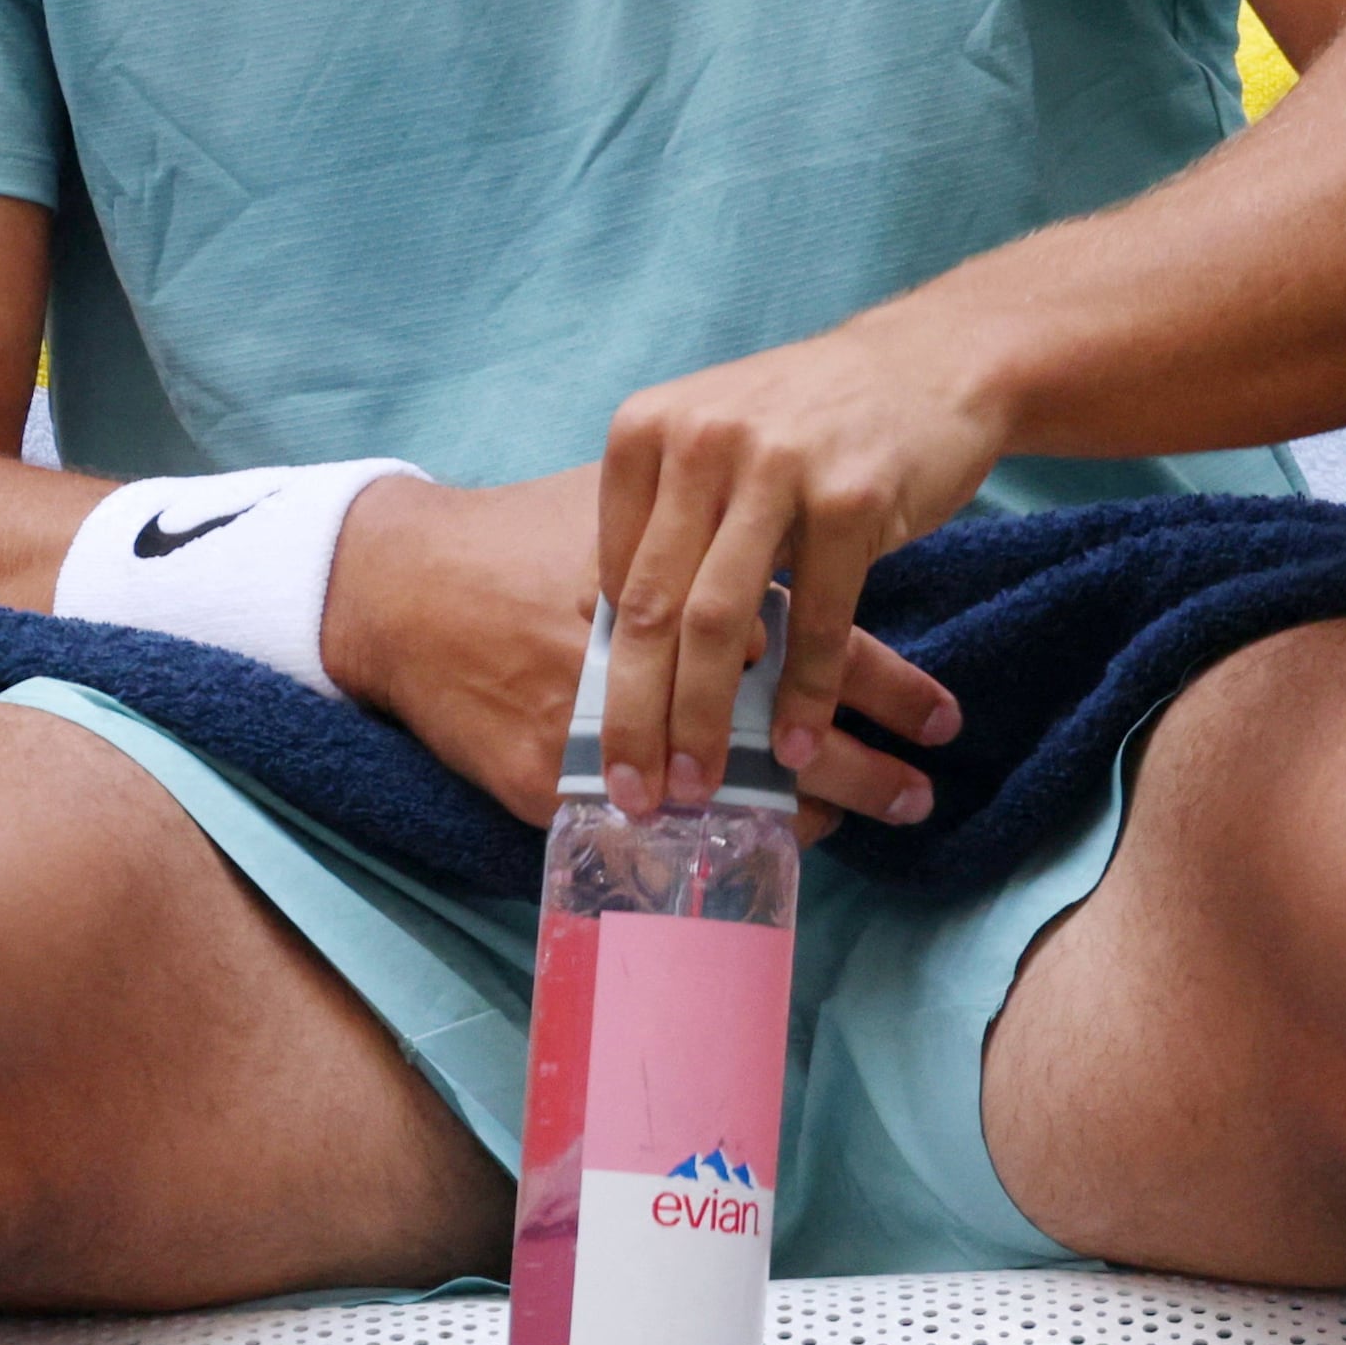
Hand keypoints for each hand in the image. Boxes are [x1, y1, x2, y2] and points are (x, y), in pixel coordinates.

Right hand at [327, 467, 953, 838]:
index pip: (808, 643)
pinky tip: (763, 837)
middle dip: (863, 767)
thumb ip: (713, 532)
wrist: (400, 588)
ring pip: (726, 794)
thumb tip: (816, 542)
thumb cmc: (520, 538)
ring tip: (861, 824)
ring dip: (805, 816)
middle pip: (781, 732)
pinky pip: (654, 832)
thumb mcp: (624, 507)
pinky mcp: (549, 783)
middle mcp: (642, 665)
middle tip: (921, 791)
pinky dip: (717, 835)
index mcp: (676, 585)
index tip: (944, 716)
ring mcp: (595, 732)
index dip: (884, 686)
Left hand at [595, 307, 1000, 820]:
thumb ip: (662, 521)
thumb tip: (610, 634)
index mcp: (646, 432)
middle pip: (650, 607)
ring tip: (701, 785)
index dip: (603, 667)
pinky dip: (805, 695)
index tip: (597, 740)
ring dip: (708, 717)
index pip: (609, 574)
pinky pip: (816, 621)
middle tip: (632, 790)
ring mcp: (775, 470)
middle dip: (635, 713)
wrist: (927, 366)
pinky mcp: (850, 501)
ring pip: (722, 623)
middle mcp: (699, 443)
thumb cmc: (804, 423)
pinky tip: (797, 747)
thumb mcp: (709, 443)